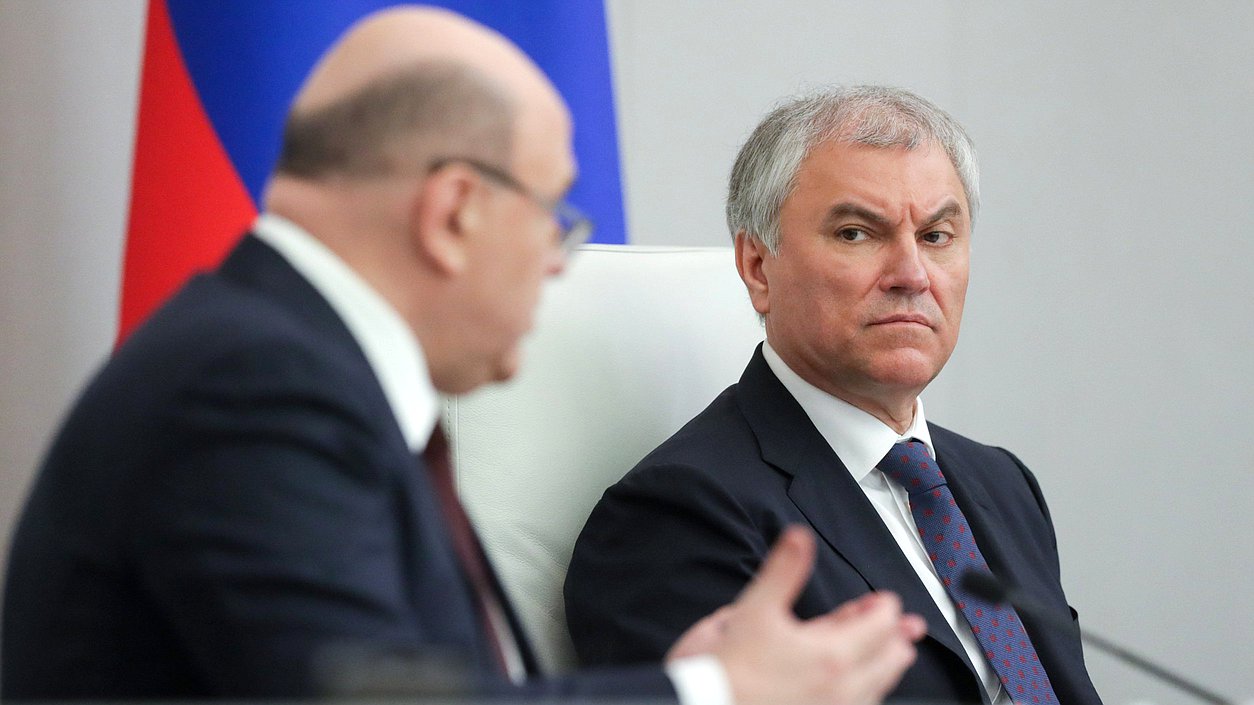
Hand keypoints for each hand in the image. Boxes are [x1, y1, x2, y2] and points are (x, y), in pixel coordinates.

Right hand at [667, 526, 925, 704]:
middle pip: (888, 660)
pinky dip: (867, 692)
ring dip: (888, 667)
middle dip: (897, 638)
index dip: (885, 607)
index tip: (884, 600)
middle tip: (908, 628)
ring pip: (877, 689)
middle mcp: (839, 688)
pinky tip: (862, 689)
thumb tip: (799, 538)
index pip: (878, 625)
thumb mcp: (750, 610)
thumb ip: (782, 571)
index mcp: (829, 653)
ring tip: (897, 657)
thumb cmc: (721, 671)